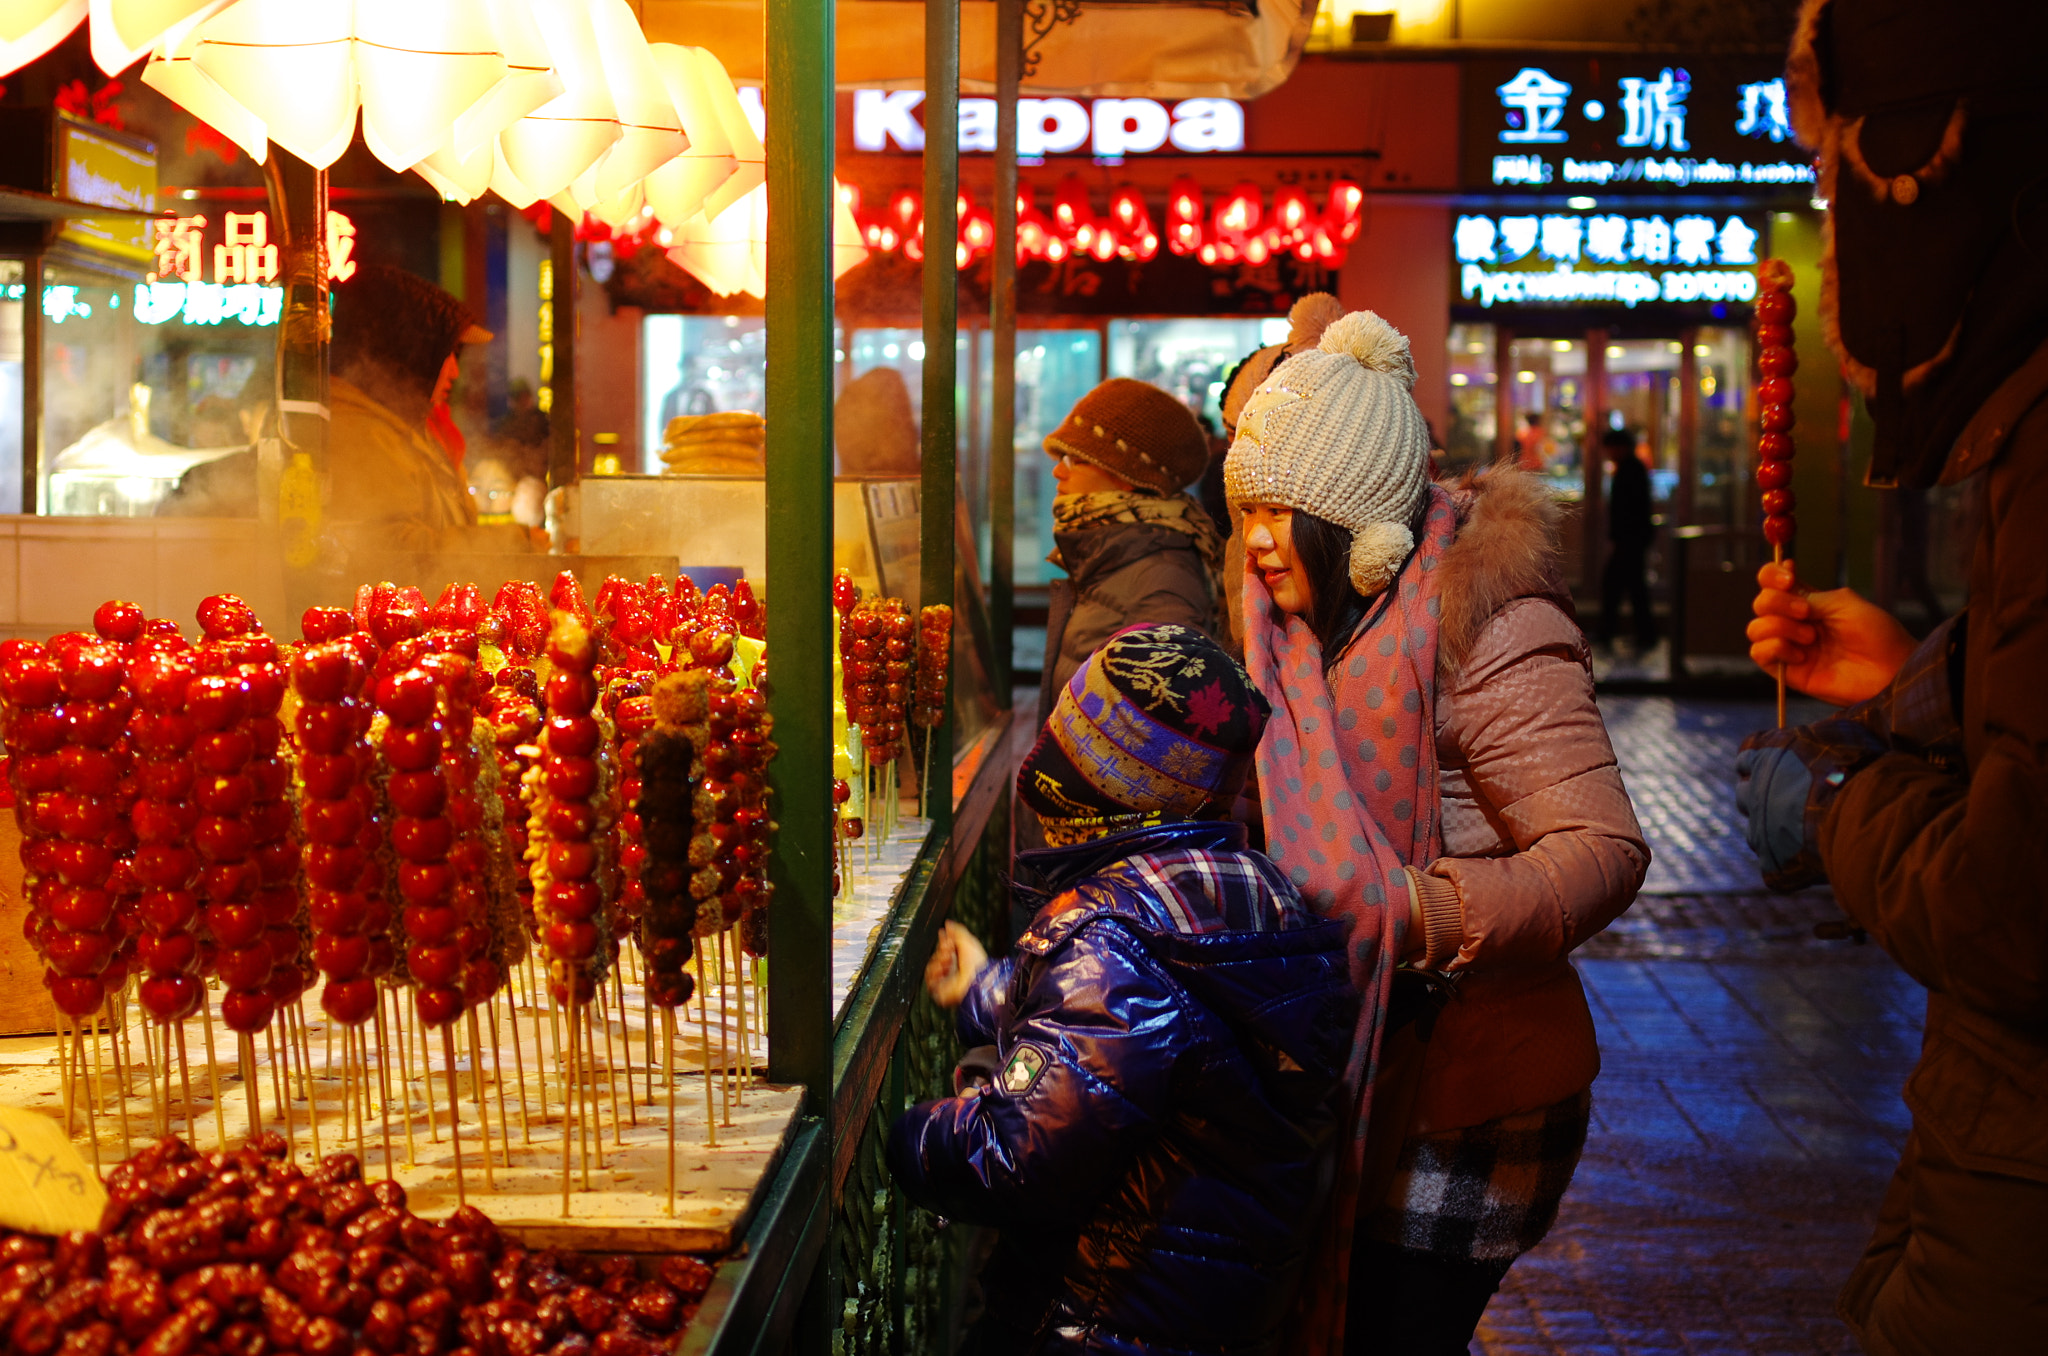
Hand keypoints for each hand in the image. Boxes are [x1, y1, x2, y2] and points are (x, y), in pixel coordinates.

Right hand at [924, 921, 988, 1009]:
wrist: (976, 978)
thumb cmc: (976, 962)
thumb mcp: (968, 941)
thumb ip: (957, 931)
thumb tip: (948, 923)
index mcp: (960, 961)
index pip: (945, 950)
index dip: (943, 941)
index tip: (942, 933)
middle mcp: (952, 971)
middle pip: (937, 956)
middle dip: (941, 949)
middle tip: (948, 948)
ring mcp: (946, 981)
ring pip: (931, 966)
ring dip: (938, 960)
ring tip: (948, 959)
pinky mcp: (940, 990)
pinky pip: (929, 978)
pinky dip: (935, 971)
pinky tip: (943, 968)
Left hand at [1735, 718, 1887, 890]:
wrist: (1860, 810)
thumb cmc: (1856, 765)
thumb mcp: (1842, 734)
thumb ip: (1822, 736)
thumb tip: (1826, 737)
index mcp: (1763, 757)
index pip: (1746, 757)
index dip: (1761, 762)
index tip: (1776, 766)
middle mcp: (1753, 792)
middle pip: (1745, 794)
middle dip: (1762, 797)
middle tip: (1792, 801)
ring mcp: (1760, 830)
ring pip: (1756, 833)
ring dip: (1775, 833)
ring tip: (1807, 833)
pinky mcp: (1773, 864)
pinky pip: (1775, 869)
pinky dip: (1790, 868)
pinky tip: (1814, 864)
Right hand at [1747, 562, 1914, 705]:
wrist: (1889, 671)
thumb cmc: (1877, 635)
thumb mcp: (1843, 603)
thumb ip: (1808, 595)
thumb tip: (1779, 591)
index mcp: (1808, 602)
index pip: (1773, 582)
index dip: (1772, 574)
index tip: (1788, 576)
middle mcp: (1794, 622)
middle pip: (1761, 602)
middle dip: (1777, 602)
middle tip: (1805, 612)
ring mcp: (1789, 646)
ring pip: (1756, 628)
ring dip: (1779, 627)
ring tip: (1810, 638)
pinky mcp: (1787, 670)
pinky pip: (1759, 653)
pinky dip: (1775, 648)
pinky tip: (1801, 656)